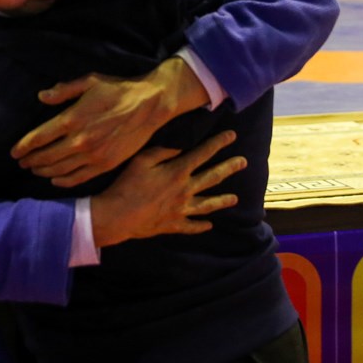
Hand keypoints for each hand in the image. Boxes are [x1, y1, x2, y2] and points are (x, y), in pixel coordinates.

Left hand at [11, 57, 209, 186]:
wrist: (150, 105)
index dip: (23, 146)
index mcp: (72, 119)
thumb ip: (63, 90)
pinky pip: (79, 177)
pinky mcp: (106, 164)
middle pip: (46, 156)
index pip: (39, 138)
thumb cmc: (118, 89)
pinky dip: (64, 181)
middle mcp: (80, 141)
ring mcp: (93, 155)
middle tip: (22, 162)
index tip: (14, 152)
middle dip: (30, 160)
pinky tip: (55, 179)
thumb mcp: (89, 81)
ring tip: (34, 169)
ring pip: (60, 169)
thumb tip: (41, 96)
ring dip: (43, 170)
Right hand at [90, 130, 243, 247]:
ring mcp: (181, 210)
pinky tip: (209, 225)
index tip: (232, 135)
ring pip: (208, 205)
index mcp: (177, 172)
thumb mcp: (141, 160)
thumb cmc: (127, 185)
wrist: (118, 215)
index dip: (218, 143)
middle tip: (244, 162)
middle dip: (229, 168)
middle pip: (212, 178)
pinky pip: (192, 226)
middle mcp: (185, 191)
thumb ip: (162, 151)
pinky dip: (201, 226)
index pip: (203, 154)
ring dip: (222, 201)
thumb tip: (179, 149)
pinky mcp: (173, 224)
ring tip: (235, 199)